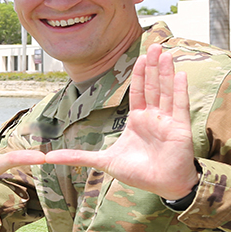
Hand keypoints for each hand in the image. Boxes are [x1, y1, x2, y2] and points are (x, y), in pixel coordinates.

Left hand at [43, 44, 198, 199]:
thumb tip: (49, 157)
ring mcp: (167, 121)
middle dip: (152, 66)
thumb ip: (79, 156)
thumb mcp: (104, 161)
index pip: (137, 91)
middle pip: (152, 86)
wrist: (162, 186)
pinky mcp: (179, 129)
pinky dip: (179, 91)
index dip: (139, 74)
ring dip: (166, 73)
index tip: (139, 57)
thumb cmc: (138, 173)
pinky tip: (181, 75)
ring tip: (165, 54)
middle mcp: (153, 117)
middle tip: (154, 45)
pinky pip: (179, 106)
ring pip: (165, 91)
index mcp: (137, 119)